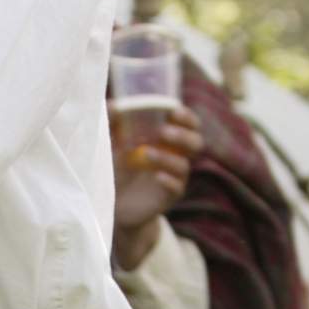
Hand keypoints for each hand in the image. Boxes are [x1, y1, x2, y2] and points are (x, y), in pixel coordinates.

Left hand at [110, 113, 192, 270]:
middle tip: (164, 131)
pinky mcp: (169, 197)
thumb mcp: (112, 145)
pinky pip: (177, 187)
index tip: (175, 110)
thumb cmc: (117, 168)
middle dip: (184, 135)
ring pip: (184, 165)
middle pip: (196, 143)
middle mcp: (176, 157)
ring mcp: (175, 177)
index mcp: (168, 140)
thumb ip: (112, 124)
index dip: (187, 117)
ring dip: (167, 157)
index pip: (189, 125)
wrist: (114, 204)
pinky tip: (157, 176)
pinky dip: (169, 180)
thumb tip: (112, 104)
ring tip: (146, 153)